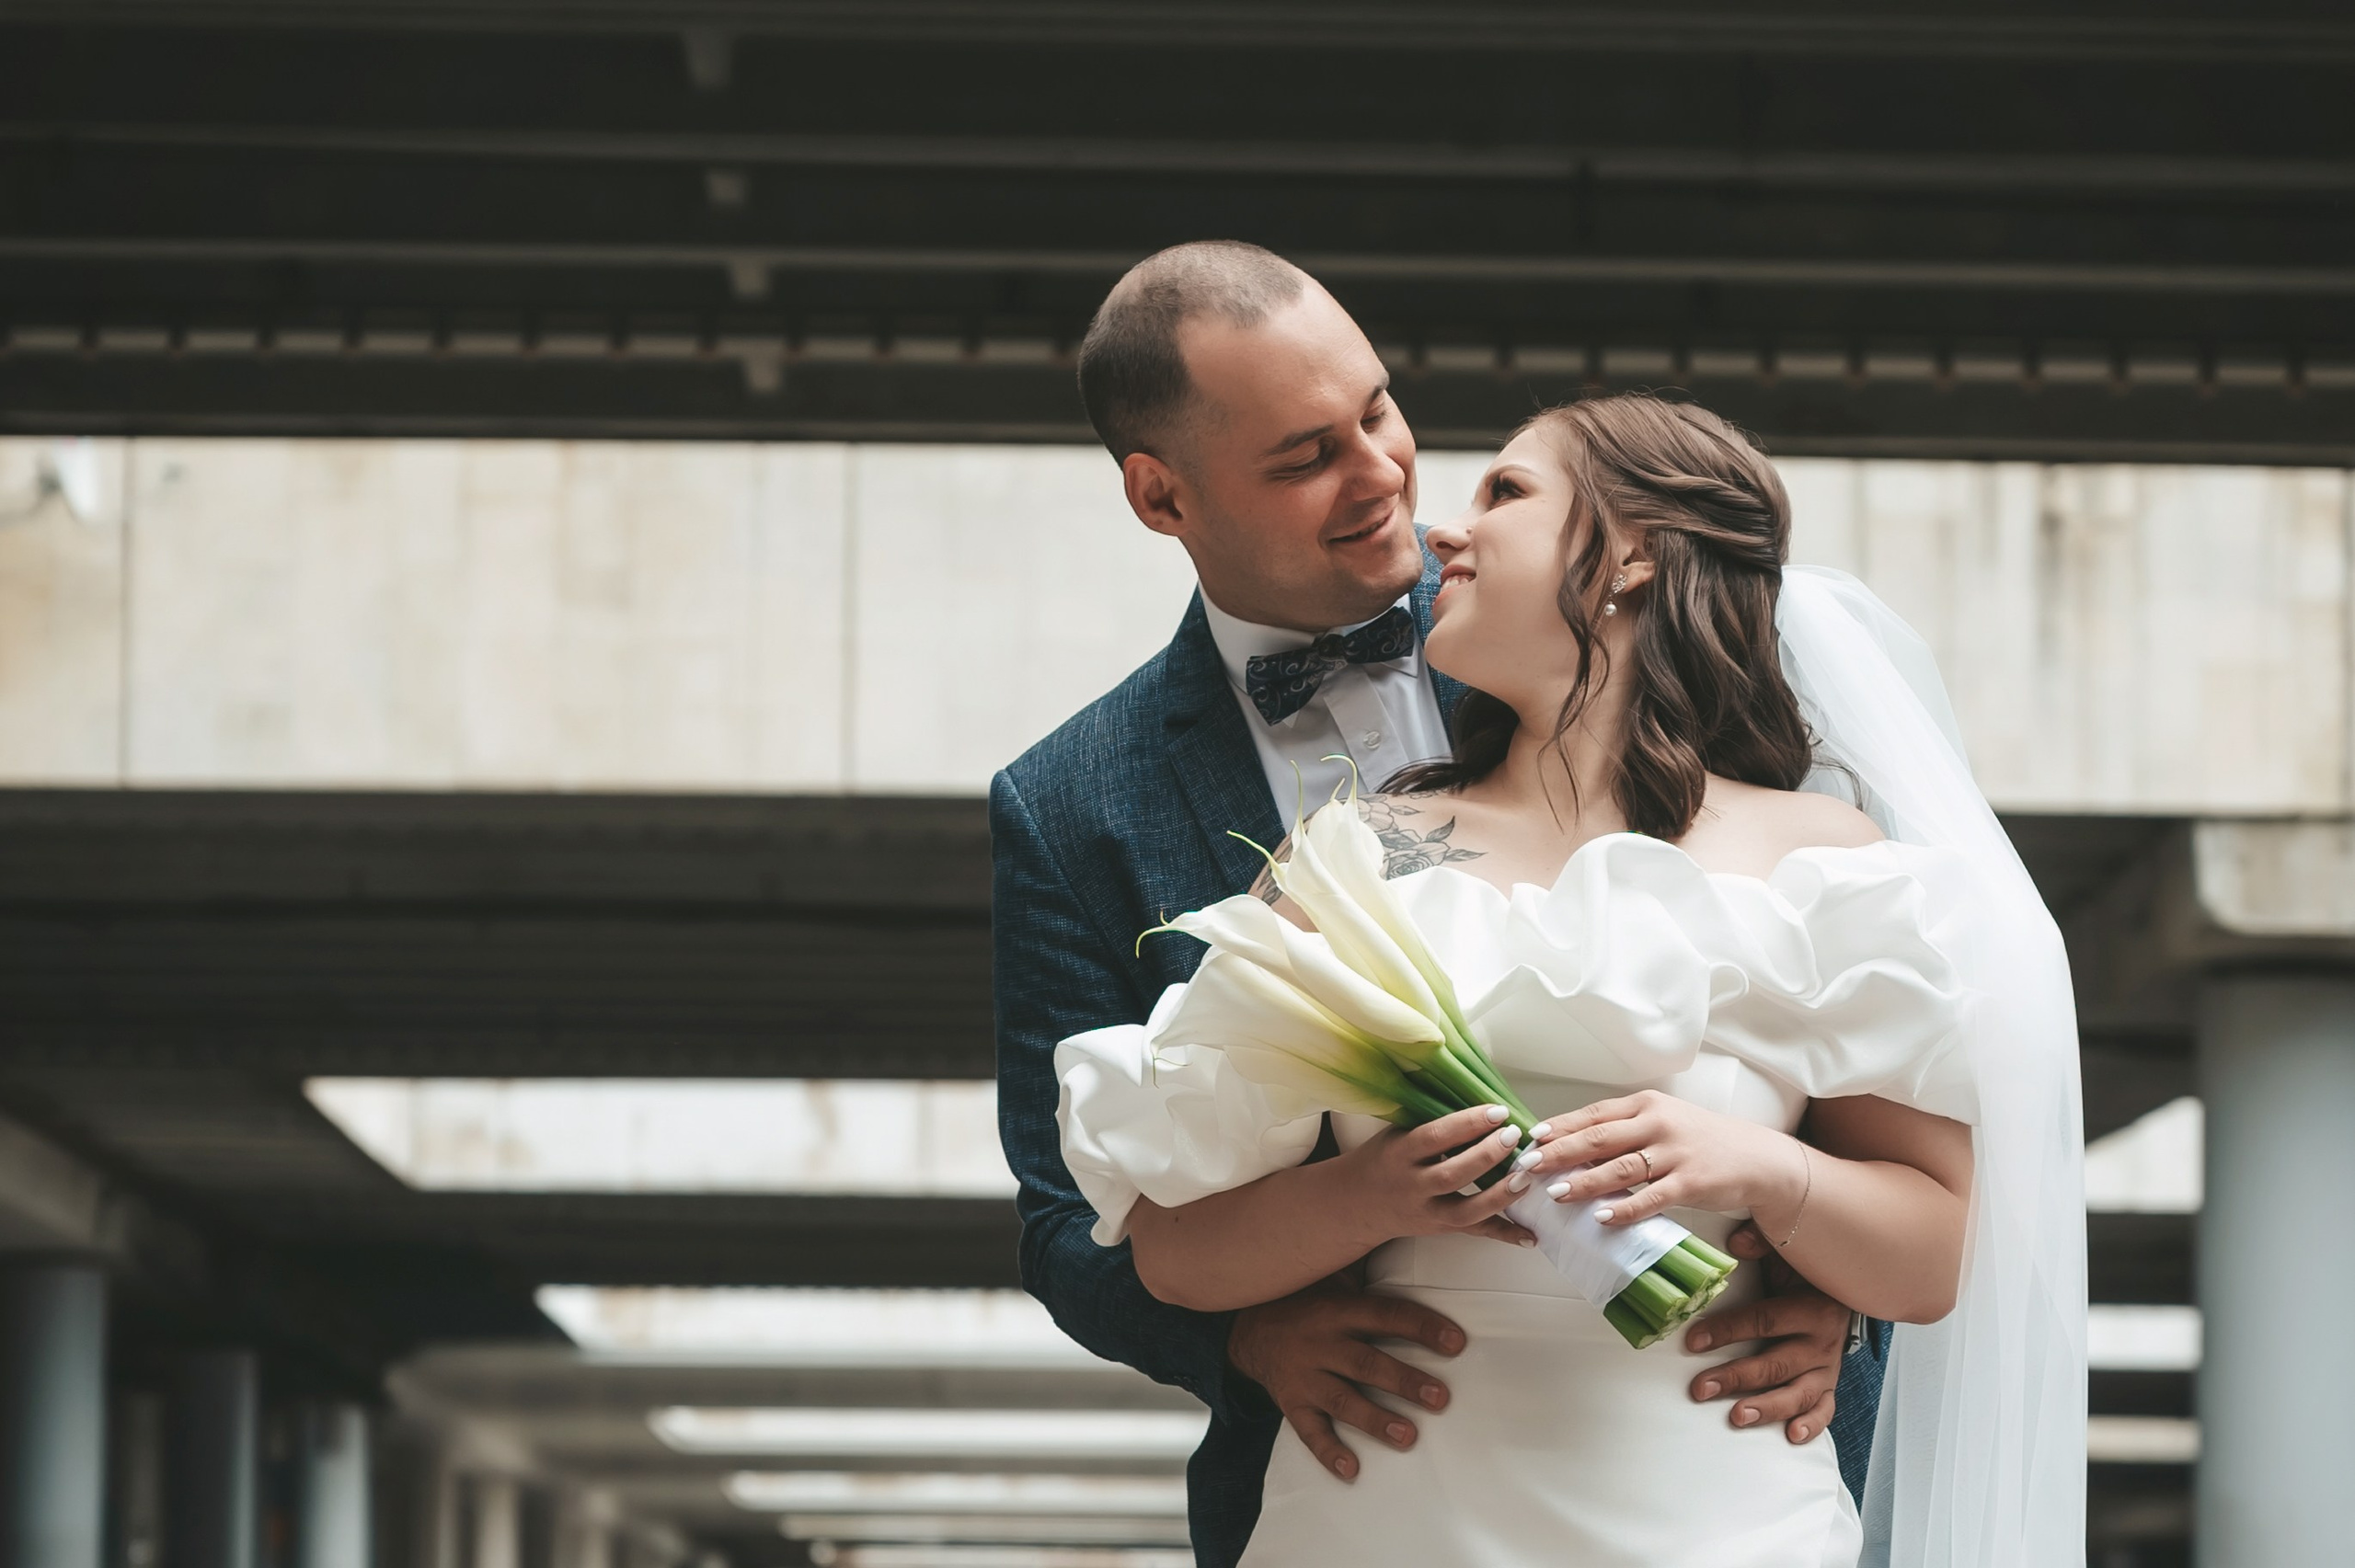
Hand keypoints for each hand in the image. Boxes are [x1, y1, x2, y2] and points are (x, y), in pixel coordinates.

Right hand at [1228, 1279, 1466, 1480]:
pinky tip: (1350, 1470)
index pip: (1385, 1315)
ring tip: (1408, 1436)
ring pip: (1342, 1399)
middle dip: (1404, 1380)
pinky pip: (1308, 1431)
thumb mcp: (1330, 1278)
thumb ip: (1365, 1270)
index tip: (1456, 1343)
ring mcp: (1304, 1375)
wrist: (1245, 1328)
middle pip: (1367, 1362)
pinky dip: (1328, 1452)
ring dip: (1376, 1419)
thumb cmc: (1304, 1301)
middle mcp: (1321, 1342)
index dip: (1421, 1327)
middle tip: (1440, 1398)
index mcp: (1338, 1309)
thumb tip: (1409, 1234)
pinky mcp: (1291, 1403)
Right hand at [1330, 1103, 1536, 1249]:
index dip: (1467, 1124)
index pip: (1434, 1138)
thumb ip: (1431, 1122)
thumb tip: (1476, 1096)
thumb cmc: (1384, 1158)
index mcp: (1399, 1154)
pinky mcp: (1441, 1229)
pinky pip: (1475, 1234)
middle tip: (1514, 1135)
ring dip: (1499, 1196)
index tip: (1497, 1110)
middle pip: (1452, 1175)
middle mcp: (1412, 1186)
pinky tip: (1530, 1236)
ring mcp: (1427, 1212)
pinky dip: (1504, 1235)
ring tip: (1526, 1176)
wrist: (1357, 1202)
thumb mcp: (1397, 1134)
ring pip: (1466, 1211)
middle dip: (1487, 1155)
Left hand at [1515, 1090, 1807, 1228]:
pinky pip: (1652, 1198)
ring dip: (1585, 1181)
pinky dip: (1625, 1208)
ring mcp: (1675, 1152)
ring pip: (1621, 1167)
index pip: (1594, 1114)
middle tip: (1528, 1166)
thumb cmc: (1701, 1140)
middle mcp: (1658, 1123)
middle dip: (1560, 1153)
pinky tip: (1602, 1216)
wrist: (1757, 1158)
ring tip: (1556, 1193)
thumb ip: (1625, 1129)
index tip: (1530, 1137)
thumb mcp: (1663, 1121)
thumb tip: (1572, 1144)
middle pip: (1600, 1138)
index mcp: (1647, 1105)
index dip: (1561, 1126)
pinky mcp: (1691, 1182)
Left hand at [1681, 1222, 1847, 1443]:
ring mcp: (1828, 1367)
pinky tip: (1791, 1436)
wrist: (1845, 1291)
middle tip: (1700, 1388)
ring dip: (1767, 1407)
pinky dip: (1811, 1426)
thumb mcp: (1787, 1252)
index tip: (1693, 1341)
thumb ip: (1761, 1243)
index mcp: (1811, 1307)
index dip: (1727, 1331)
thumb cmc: (1804, 1273)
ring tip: (1737, 1417)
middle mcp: (1823, 1341)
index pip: (1764, 1321)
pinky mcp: (1830, 1385)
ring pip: (1799, 1393)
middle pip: (1776, 1363)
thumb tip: (1735, 1243)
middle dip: (1736, 1377)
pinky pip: (1825, 1410)